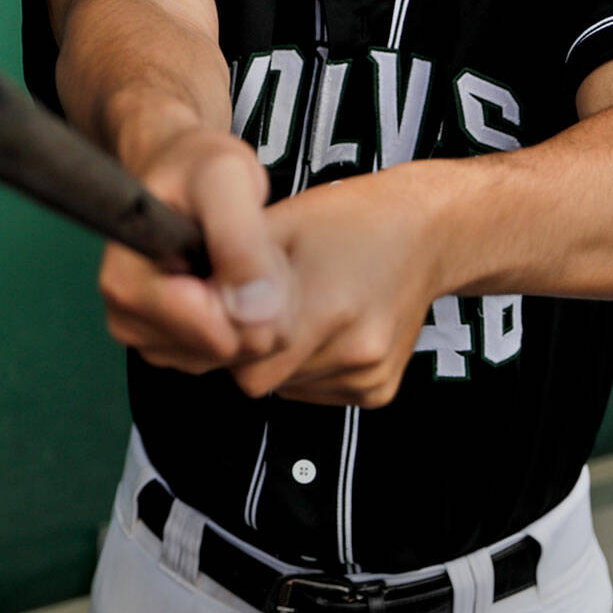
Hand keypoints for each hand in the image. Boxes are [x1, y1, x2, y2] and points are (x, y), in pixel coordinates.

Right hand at [99, 126, 291, 373]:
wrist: (182, 169)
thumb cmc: (196, 166)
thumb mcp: (225, 178)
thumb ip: (240, 238)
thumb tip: (255, 312)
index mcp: (125, 282)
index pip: (211, 329)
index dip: (245, 290)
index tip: (240, 240)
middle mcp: (127, 320)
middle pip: (231, 347)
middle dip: (259, 299)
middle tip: (249, 242)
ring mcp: (151, 340)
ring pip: (242, 354)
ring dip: (260, 306)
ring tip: (240, 254)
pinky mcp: (176, 349)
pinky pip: (241, 355)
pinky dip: (254, 318)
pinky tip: (238, 277)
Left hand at [231, 167, 445, 405]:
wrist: (426, 233)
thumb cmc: (348, 220)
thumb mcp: (280, 224)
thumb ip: (231, 269)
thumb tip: (186, 302)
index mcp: (326, 306)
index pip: (242, 358)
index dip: (226, 335)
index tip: (227, 310)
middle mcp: (353, 349)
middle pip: (261, 379)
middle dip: (248, 349)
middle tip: (258, 309)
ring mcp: (369, 374)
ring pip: (286, 387)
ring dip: (279, 358)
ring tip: (300, 310)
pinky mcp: (379, 390)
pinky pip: (316, 392)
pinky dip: (307, 367)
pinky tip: (322, 329)